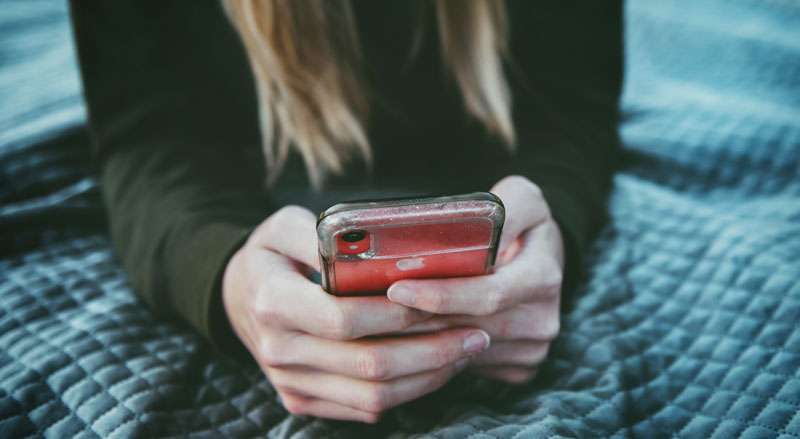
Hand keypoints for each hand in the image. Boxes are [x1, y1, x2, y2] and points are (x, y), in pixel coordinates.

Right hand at [222, 206, 490, 422]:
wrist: (238, 297)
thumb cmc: (271, 255)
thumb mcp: (282, 225)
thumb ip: (322, 231)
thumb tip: (371, 245)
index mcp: (274, 302)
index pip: (345, 318)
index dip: (399, 314)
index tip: (442, 301)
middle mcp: (279, 349)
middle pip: (369, 364)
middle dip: (431, 351)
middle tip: (475, 333)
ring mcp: (290, 382)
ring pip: (373, 396)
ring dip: (428, 376)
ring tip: (465, 351)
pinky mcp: (302, 399)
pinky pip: (364, 409)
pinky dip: (408, 392)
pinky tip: (435, 367)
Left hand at [387, 175, 563, 383]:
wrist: (544, 258)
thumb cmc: (524, 224)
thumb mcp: (523, 198)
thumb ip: (504, 206)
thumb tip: (473, 225)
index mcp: (543, 275)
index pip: (488, 294)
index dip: (441, 295)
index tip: (397, 288)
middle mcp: (542, 319)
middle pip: (468, 328)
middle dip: (417, 320)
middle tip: (372, 309)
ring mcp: (531, 348)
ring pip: (462, 351)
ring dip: (420, 339)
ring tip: (379, 320)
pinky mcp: (519, 367)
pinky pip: (468, 366)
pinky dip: (437, 354)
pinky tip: (409, 334)